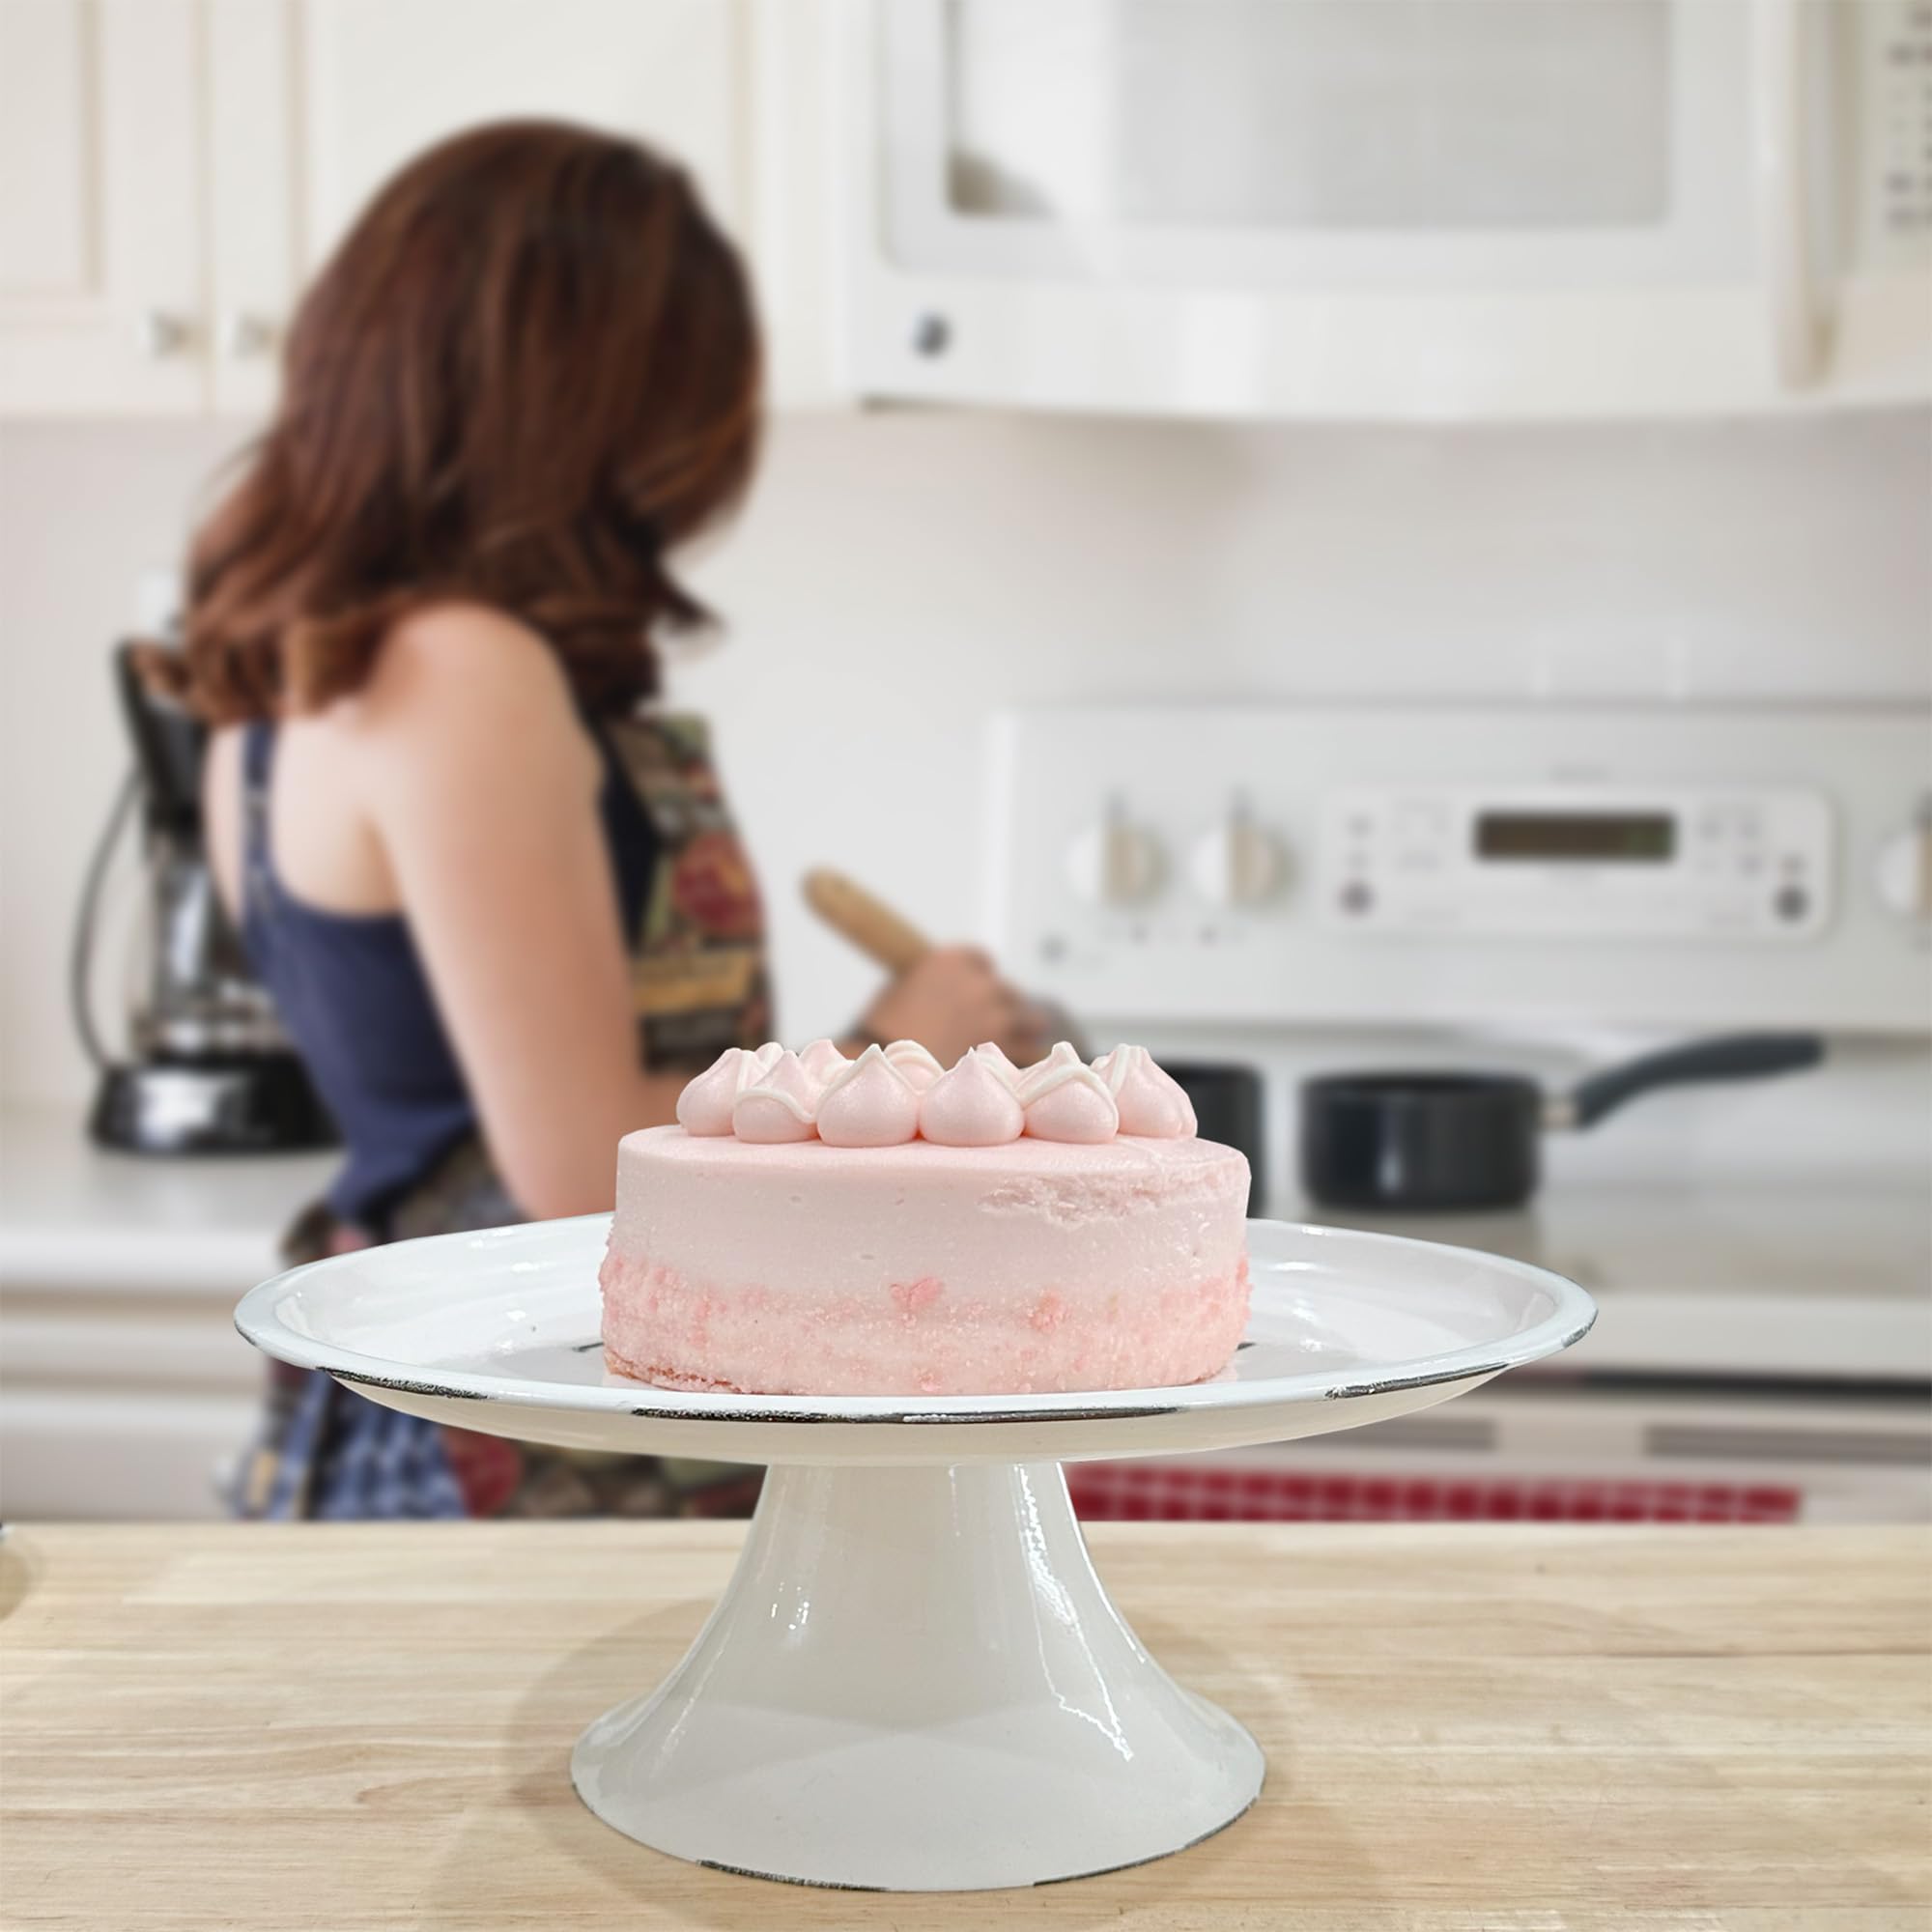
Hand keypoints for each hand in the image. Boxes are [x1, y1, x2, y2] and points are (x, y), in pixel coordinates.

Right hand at [859, 947, 1046, 1071]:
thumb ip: (930, 986)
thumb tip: (938, 995)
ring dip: (1023, 1030)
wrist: (890, 1071)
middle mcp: (979, 984)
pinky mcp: (1007, 1049)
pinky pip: (1030, 1051)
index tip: (973, 989)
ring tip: (1015, 1044)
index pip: (981, 960)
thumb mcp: (898, 992)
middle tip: (988, 1024)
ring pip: (1031, 1020)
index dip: (978, 976)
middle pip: (1007, 990)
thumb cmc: (882, 1033)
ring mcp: (996, 1016)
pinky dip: (1025, 1057)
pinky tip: (1014, 1065)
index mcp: (951, 962)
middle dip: (1000, 1005)